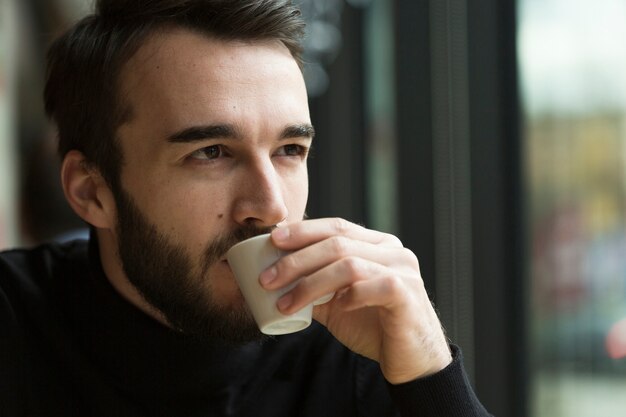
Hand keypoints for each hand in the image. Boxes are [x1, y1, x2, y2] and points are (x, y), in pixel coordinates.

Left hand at [259, 218, 451, 382]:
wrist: (412, 359)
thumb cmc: (374, 326)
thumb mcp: (338, 302)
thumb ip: (315, 287)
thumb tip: (275, 278)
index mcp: (377, 244)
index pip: (337, 226)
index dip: (303, 231)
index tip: (272, 240)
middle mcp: (392, 250)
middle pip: (337, 243)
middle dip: (296, 260)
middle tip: (266, 279)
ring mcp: (403, 269)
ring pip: (348, 265)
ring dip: (310, 284)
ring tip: (284, 303)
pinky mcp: (407, 293)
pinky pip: (370, 287)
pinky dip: (347, 296)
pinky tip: (333, 309)